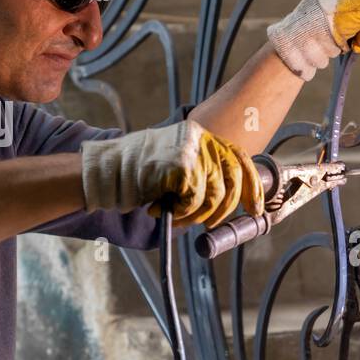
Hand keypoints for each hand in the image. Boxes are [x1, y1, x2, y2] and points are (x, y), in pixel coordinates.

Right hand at [79, 119, 263, 226]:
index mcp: (202, 135)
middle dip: (224, 209)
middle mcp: (200, 137)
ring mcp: (191, 149)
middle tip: (208, 224)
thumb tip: (234, 199)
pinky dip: (181, 212)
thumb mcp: (178, 166)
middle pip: (232, 179)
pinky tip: (160, 208)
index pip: (239, 158)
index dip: (251, 186)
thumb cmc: (138, 174)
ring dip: (197, 215)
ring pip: (214, 194)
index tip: (255, 208)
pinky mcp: (181, 165)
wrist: (104, 171)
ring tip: (176, 217)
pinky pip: (194, 200)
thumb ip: (204, 174)